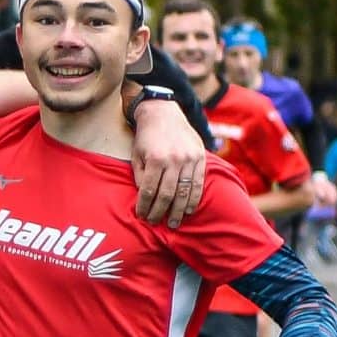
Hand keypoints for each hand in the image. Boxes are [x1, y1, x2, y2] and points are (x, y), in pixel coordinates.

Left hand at [128, 100, 206, 225]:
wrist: (163, 113)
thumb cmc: (146, 137)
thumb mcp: (136, 155)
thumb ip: (140, 176)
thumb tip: (145, 197)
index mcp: (156, 159)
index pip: (149, 191)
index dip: (145, 206)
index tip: (142, 216)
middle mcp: (175, 159)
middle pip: (167, 195)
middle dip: (160, 212)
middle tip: (156, 223)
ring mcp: (189, 159)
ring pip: (184, 192)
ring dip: (178, 211)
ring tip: (173, 223)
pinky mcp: (200, 158)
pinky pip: (198, 183)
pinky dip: (193, 199)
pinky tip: (188, 210)